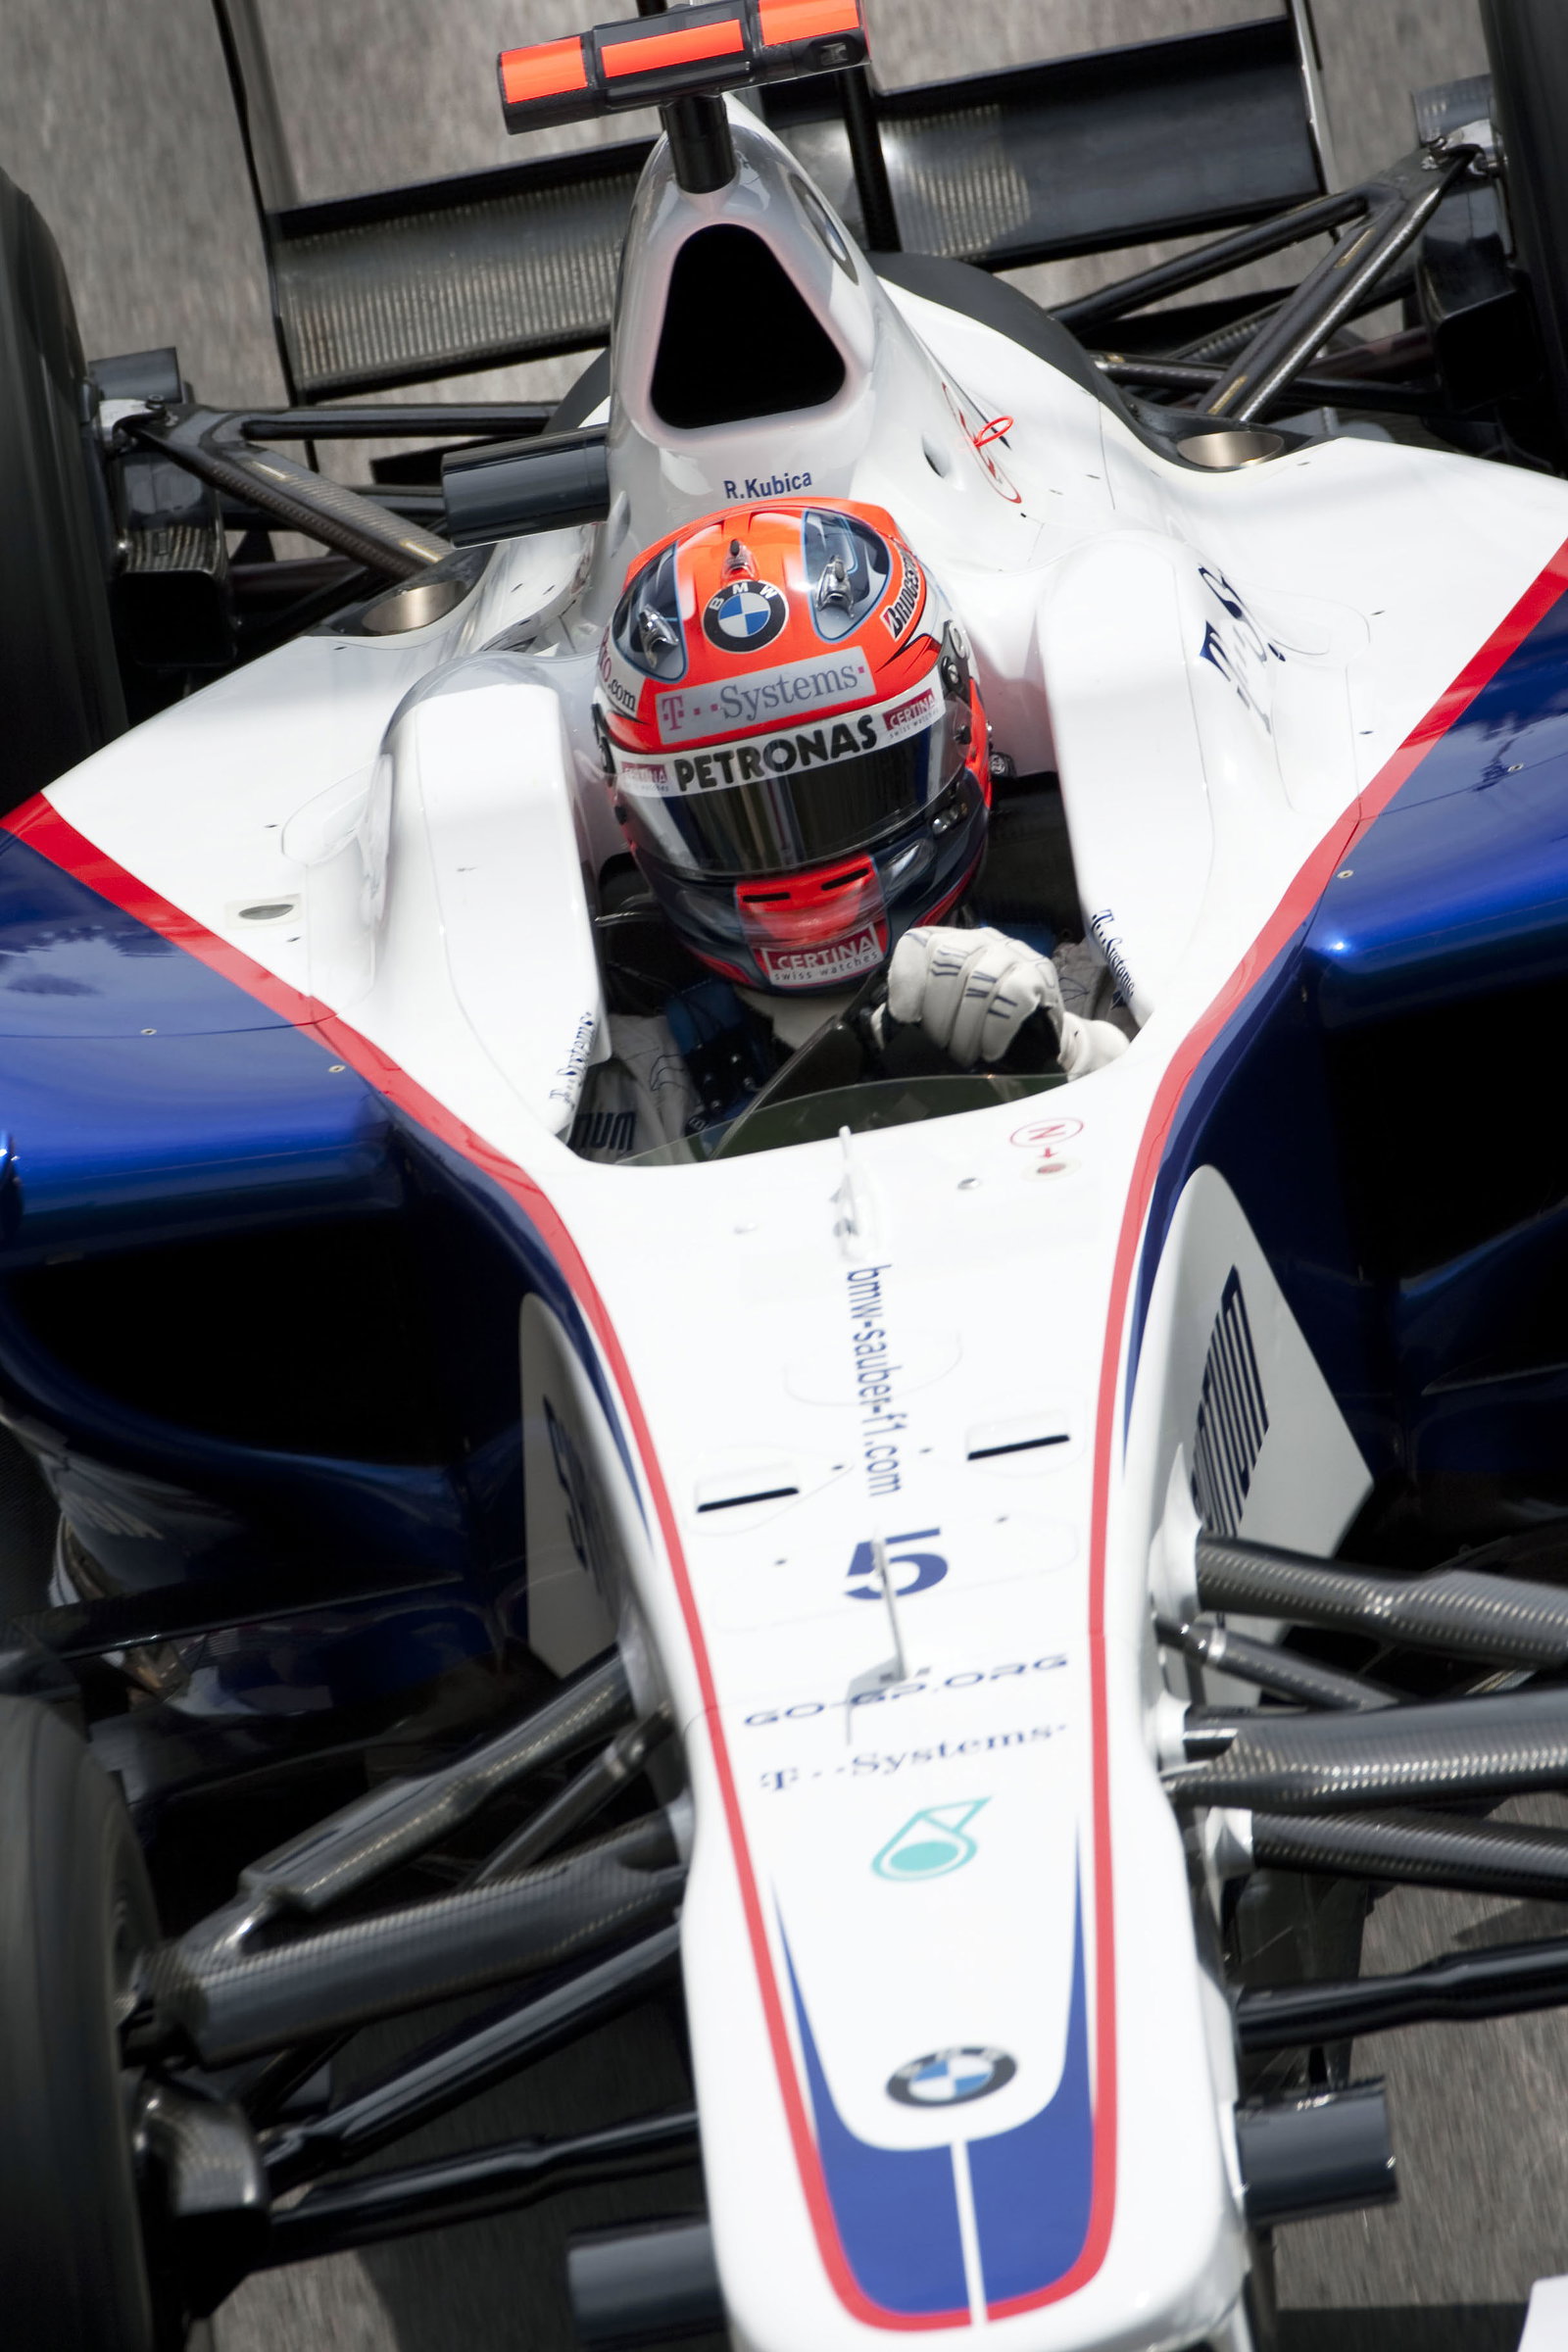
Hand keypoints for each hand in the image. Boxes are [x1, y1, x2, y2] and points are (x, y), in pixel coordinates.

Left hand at [887, 926, 1127, 1075]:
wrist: (1036, 1040)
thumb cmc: (978, 1030)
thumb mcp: (940, 1020)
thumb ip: (910, 1020)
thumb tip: (883, 1030)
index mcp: (946, 944)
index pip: (917, 943)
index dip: (906, 981)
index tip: (907, 1018)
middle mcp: (978, 940)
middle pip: (947, 964)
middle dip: (939, 1016)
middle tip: (943, 1048)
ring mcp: (1011, 952)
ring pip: (979, 981)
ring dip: (967, 1029)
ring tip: (965, 1055)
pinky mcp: (1039, 974)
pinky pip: (1012, 995)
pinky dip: (995, 1029)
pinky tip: (990, 1049)